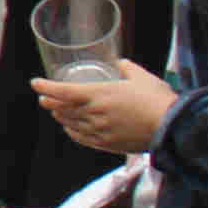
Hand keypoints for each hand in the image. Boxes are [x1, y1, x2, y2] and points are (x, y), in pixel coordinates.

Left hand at [35, 56, 175, 155]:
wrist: (172, 127)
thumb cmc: (157, 99)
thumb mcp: (142, 77)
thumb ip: (127, 68)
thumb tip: (120, 63)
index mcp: (99, 94)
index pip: (63, 91)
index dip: (46, 87)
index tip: (36, 84)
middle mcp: (94, 113)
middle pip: (62, 109)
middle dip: (50, 102)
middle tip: (43, 98)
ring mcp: (99, 131)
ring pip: (71, 124)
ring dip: (60, 117)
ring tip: (55, 112)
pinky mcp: (107, 144)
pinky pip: (82, 139)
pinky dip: (72, 132)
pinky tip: (70, 130)